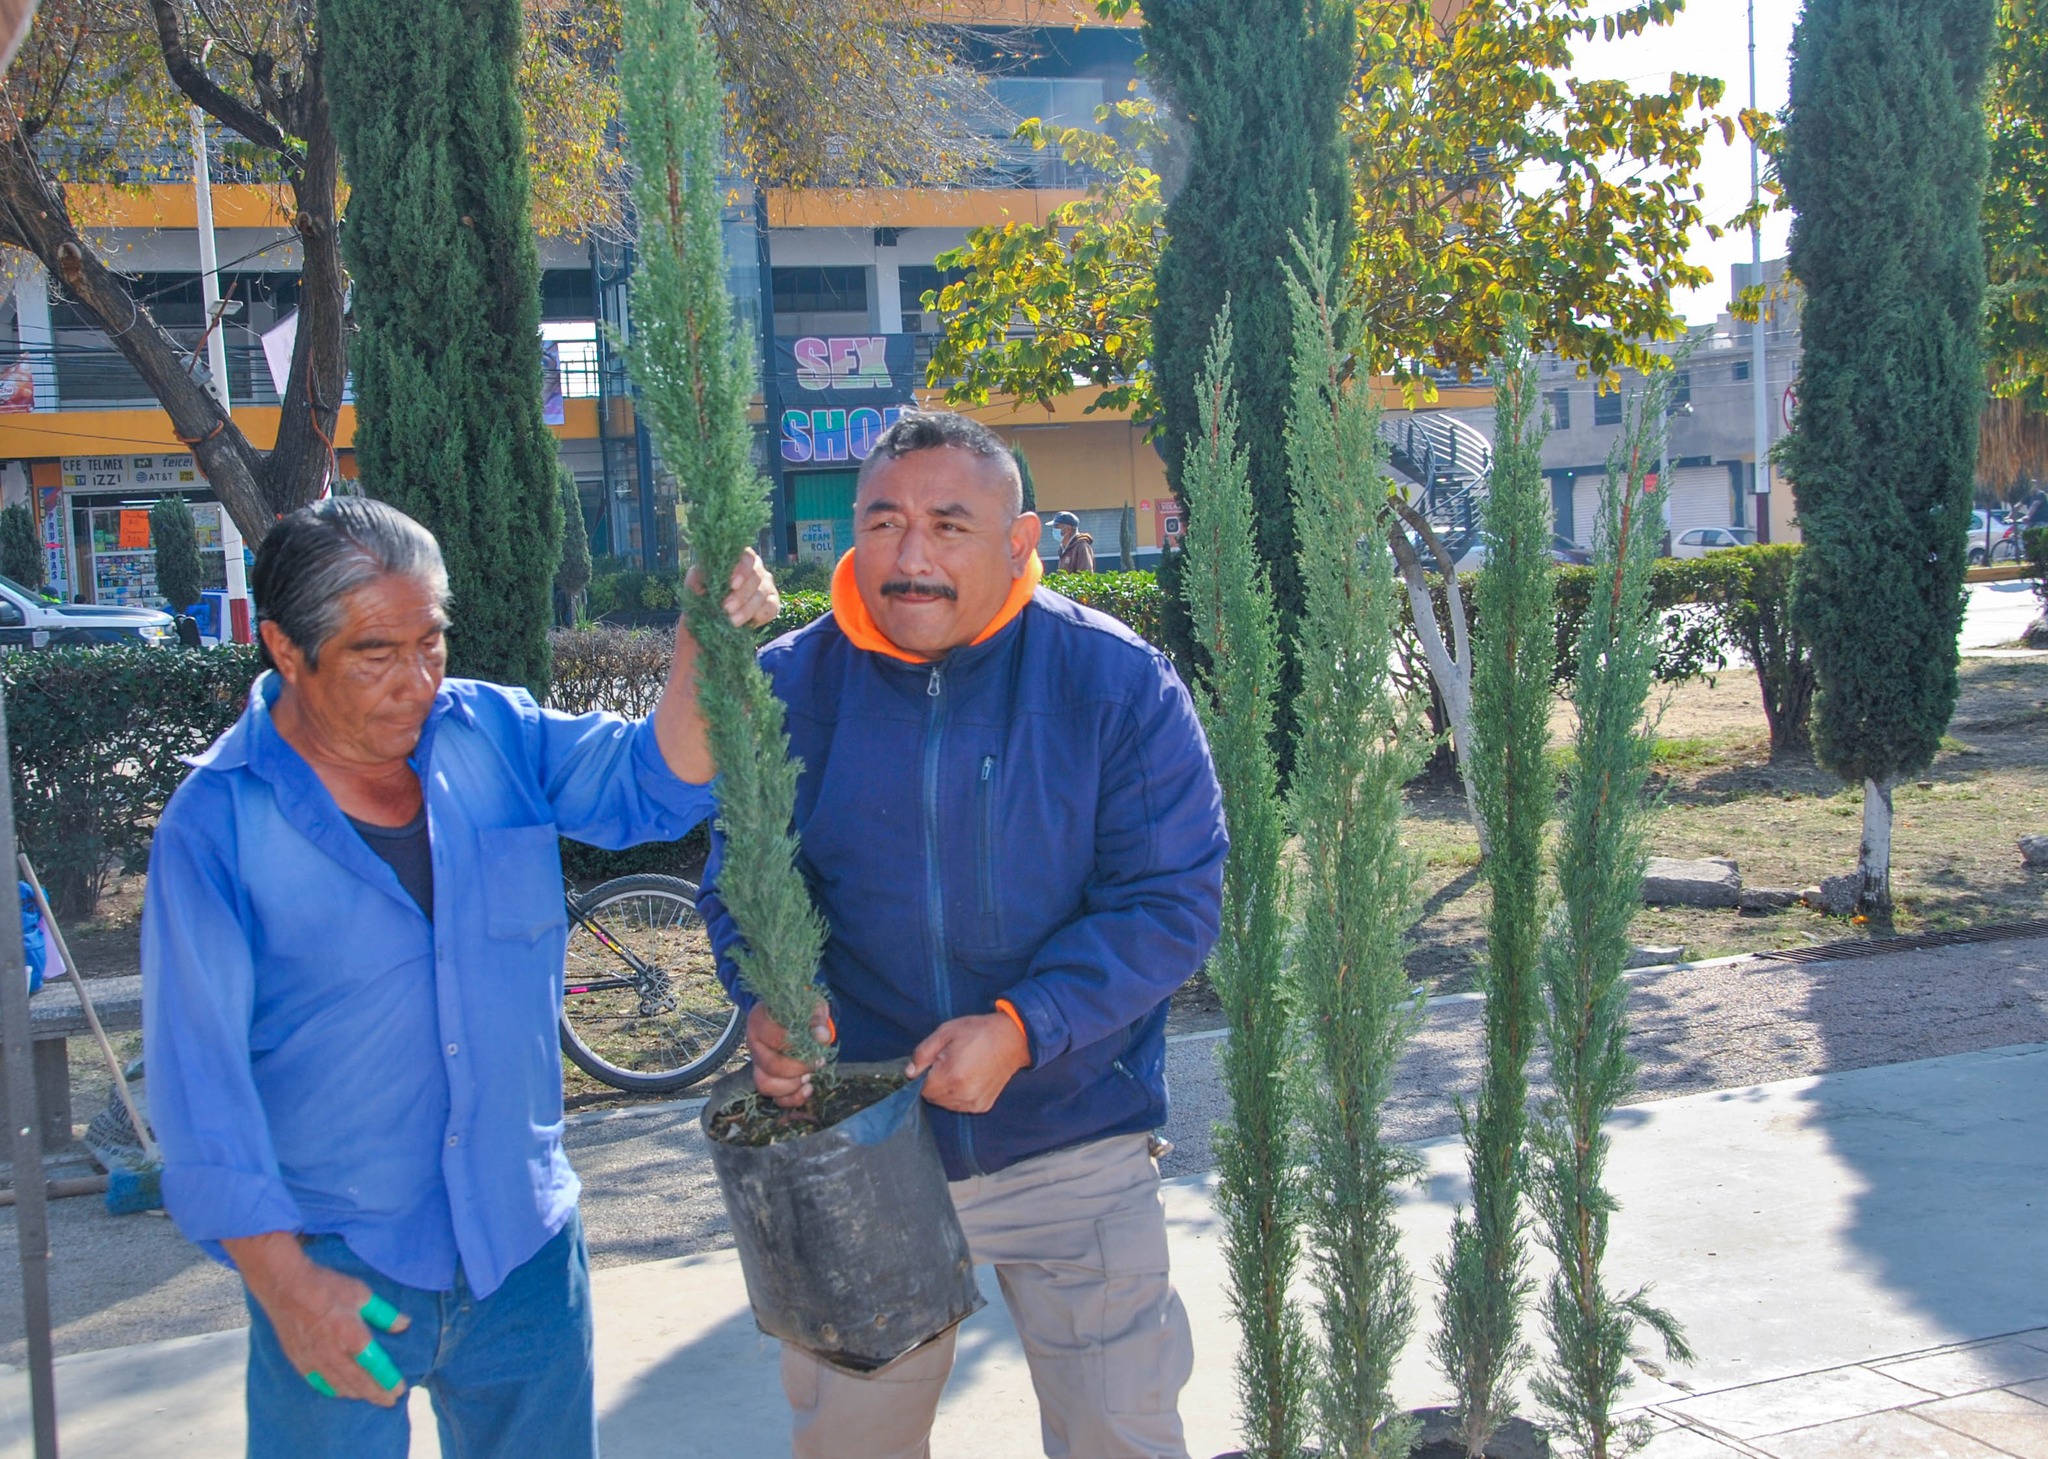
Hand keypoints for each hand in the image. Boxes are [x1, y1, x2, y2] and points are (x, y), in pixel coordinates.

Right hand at [223, 1232, 410, 1406]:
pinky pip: (317, 1382)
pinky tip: (336, 1392)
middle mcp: (334, 1354)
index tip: (399, 1390)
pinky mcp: (298, 1359)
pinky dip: (330, 1390)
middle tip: (388, 1402)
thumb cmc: (326, 1287)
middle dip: (376, 1394)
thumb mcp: (362, 1294)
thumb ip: (384, 1313)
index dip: (388, 1380)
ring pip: (338, 1386)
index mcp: (352, 1336)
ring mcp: (314, 1359)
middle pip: (359, 1382)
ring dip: (355, 1394)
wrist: (285, 1286)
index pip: (376, 1366)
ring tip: (368, 1397)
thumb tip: (404, 1325)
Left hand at [685, 548, 780, 629]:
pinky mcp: (772, 603)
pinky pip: (771, 608)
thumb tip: (703, 583)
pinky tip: (747, 624)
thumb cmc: (703, 598)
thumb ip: (696, 579)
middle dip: (741, 595)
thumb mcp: (694, 587)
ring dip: (747, 609)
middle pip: (756, 577)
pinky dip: (759, 616)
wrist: (707, 623)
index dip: (742, 569)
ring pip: (763, 594)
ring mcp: (765, 585)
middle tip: (726, 608)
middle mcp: (755, 569)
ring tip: (732, 621)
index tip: (731, 584)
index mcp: (737, 559)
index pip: (747, 557)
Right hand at [747, 1000, 834, 1108]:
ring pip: (765, 1084)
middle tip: (817, 1062)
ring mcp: (757, 1063)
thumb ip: (817, 1019)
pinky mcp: (766, 1078)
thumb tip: (822, 1036)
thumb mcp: (811, 1005)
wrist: (793, 1014)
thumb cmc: (801, 1009)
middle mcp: (754, 1043)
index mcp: (759, 1020)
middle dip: (798, 1068)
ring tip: (810, 1077)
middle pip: (771, 1065)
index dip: (797, 1045)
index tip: (818, 1044)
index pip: (773, 1038)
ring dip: (792, 1086)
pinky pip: (773, 1097)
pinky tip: (808, 1088)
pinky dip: (792, 1098)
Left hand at [906, 1013, 1030, 1113]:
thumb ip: (923, 1053)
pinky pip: (960, 1105)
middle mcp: (962, 1095)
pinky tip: (969, 1078)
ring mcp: (973, 1103)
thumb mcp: (945, 1032)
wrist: (1013, 1039)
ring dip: (945, 1090)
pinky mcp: (982, 1106)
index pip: (921, 1089)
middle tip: (948, 1062)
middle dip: (934, 1082)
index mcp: (951, 1076)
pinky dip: (959, 1095)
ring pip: (945, 1104)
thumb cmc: (978, 1032)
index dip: (923, 1075)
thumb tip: (909, 1073)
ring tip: (960, 1069)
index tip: (933, 1062)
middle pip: (932, 1098)